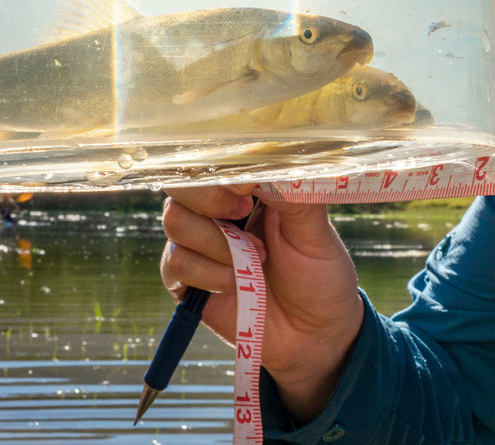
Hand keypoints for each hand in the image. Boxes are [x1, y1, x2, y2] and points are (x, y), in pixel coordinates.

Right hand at [160, 184, 363, 421]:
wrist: (315, 335)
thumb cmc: (320, 276)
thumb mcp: (316, 232)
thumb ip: (294, 195)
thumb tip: (269, 166)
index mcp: (250, 189)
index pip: (216, 159)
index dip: (221, 166)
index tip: (247, 186)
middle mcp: (219, 211)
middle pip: (180, 182)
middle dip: (208, 198)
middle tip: (244, 214)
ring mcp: (201, 244)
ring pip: (174, 221)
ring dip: (215, 243)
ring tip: (255, 260)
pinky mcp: (188, 280)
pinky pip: (174, 264)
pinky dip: (206, 273)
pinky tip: (235, 285)